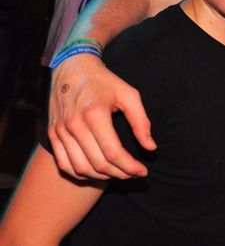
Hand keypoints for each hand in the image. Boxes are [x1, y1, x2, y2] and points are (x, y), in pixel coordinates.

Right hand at [48, 54, 154, 179]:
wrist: (73, 67)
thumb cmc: (105, 82)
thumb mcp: (129, 95)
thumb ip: (141, 122)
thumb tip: (150, 147)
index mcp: (94, 114)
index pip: (113, 153)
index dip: (130, 167)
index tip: (143, 171)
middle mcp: (74, 125)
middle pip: (98, 164)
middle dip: (120, 174)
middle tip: (134, 173)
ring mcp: (60, 131)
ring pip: (81, 168)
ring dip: (102, 177)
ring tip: (119, 173)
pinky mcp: (52, 134)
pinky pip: (65, 164)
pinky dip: (81, 174)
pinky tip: (97, 172)